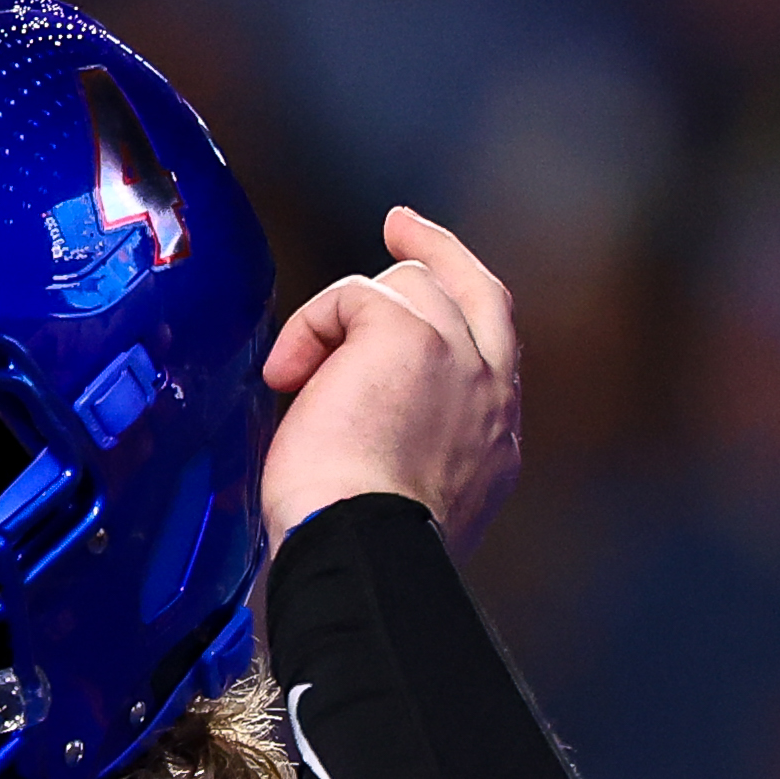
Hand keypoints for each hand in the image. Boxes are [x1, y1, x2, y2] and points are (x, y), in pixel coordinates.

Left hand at [260, 208, 520, 556]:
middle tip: (399, 226)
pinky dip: (310, 329)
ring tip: (295, 380)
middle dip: (437, 251)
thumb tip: (359, 417)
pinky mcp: (406, 337)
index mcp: (493, 435)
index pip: (492, 344)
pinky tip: (287, 378)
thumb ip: (407, 438)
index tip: (432, 267)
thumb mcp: (401, 489)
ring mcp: (456, 356)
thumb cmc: (358, 544)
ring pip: (405, 289)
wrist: (362, 552)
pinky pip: (352, 297)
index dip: (464, 297)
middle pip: (471, 290)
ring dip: (339, 323)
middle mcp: (489, 390)